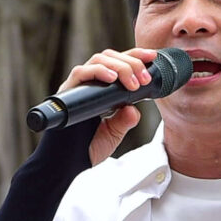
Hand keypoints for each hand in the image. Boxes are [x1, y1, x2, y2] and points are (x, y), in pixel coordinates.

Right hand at [60, 47, 161, 165]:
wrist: (67, 164)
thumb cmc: (87, 149)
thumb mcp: (114, 134)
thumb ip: (124, 120)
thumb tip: (133, 109)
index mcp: (100, 89)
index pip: (118, 63)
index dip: (135, 56)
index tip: (152, 57)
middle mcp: (88, 84)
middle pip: (110, 56)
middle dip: (131, 62)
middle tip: (145, 79)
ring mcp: (77, 87)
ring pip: (98, 60)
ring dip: (120, 66)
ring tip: (133, 83)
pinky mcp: (67, 92)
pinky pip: (81, 72)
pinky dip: (98, 71)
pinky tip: (112, 79)